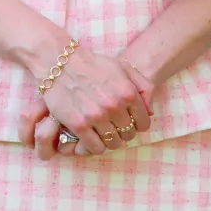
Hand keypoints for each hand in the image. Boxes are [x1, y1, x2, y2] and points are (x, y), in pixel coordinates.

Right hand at [25, 48, 152, 160]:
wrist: (60, 62)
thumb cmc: (92, 65)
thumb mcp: (122, 67)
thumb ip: (142, 86)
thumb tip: (150, 111)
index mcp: (127, 91)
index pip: (143, 122)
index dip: (138, 124)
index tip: (130, 121)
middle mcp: (114, 105)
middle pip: (128, 134)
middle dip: (124, 131)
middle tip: (115, 126)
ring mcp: (96, 116)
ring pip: (113, 143)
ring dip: (110, 139)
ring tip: (103, 131)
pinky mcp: (79, 125)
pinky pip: (96, 148)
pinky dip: (96, 145)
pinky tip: (92, 135)